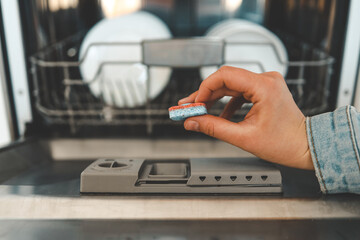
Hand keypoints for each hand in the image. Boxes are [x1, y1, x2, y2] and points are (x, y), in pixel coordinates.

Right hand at [179, 66, 312, 169]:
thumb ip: (213, 128)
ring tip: (200, 111)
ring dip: (215, 98)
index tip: (194, 103)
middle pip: (226, 80)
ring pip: (231, 85)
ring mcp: (266, 84)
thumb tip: (193, 122)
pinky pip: (240, 92)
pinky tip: (220, 116)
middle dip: (205, 94)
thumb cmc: (285, 143)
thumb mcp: (243, 137)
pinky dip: (228, 103)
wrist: (305, 146)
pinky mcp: (265, 90)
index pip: (225, 76)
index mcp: (264, 87)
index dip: (204, 88)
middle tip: (189, 106)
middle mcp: (266, 80)